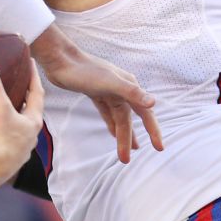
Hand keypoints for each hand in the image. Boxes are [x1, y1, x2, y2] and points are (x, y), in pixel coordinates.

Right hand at [0, 57, 44, 192]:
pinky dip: (4, 134)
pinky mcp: (8, 160)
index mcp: (33, 123)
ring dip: (16, 119)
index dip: (34, 78)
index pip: (38, 94)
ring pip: (21, 130)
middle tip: (20, 86)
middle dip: (26, 99)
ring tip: (5, 109)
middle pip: (32, 113)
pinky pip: (8, 143)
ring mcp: (20, 151)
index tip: (32, 65)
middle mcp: (30, 138)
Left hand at [34, 28, 162, 162]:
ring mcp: (108, 91)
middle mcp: (121, 89)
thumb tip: (153, 103)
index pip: (145, 113)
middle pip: (128, 120)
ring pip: (118, 118)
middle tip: (127, 160)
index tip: (159, 148)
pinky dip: (110, 123)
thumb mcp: (109, 82)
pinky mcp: (95, 92)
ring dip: (121, 134)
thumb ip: (131, 92)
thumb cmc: (84, 70)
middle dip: (128, 139)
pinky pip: (107, 112)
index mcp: (129, 86)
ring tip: (127, 152)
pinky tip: (112, 133)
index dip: (153, 130)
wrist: (60, 59)